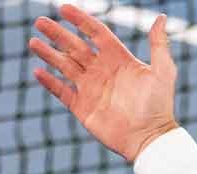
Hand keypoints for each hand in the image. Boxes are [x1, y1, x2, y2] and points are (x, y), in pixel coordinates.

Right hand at [28, 5, 178, 162]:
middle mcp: (102, 71)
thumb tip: (162, 17)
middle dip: (58, 34)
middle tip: (40, 21)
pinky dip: (50, 82)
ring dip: (49, 54)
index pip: (96, 33)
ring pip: (65, 66)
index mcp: (119, 59)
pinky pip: (62, 91)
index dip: (81, 20)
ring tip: (33, 42)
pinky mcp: (83, 107)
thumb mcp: (163, 72)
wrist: (149, 139)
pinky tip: (37, 71)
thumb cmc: (159, 105)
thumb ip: (159, 45)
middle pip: (75, 46)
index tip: (64, 8)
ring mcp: (91, 89)